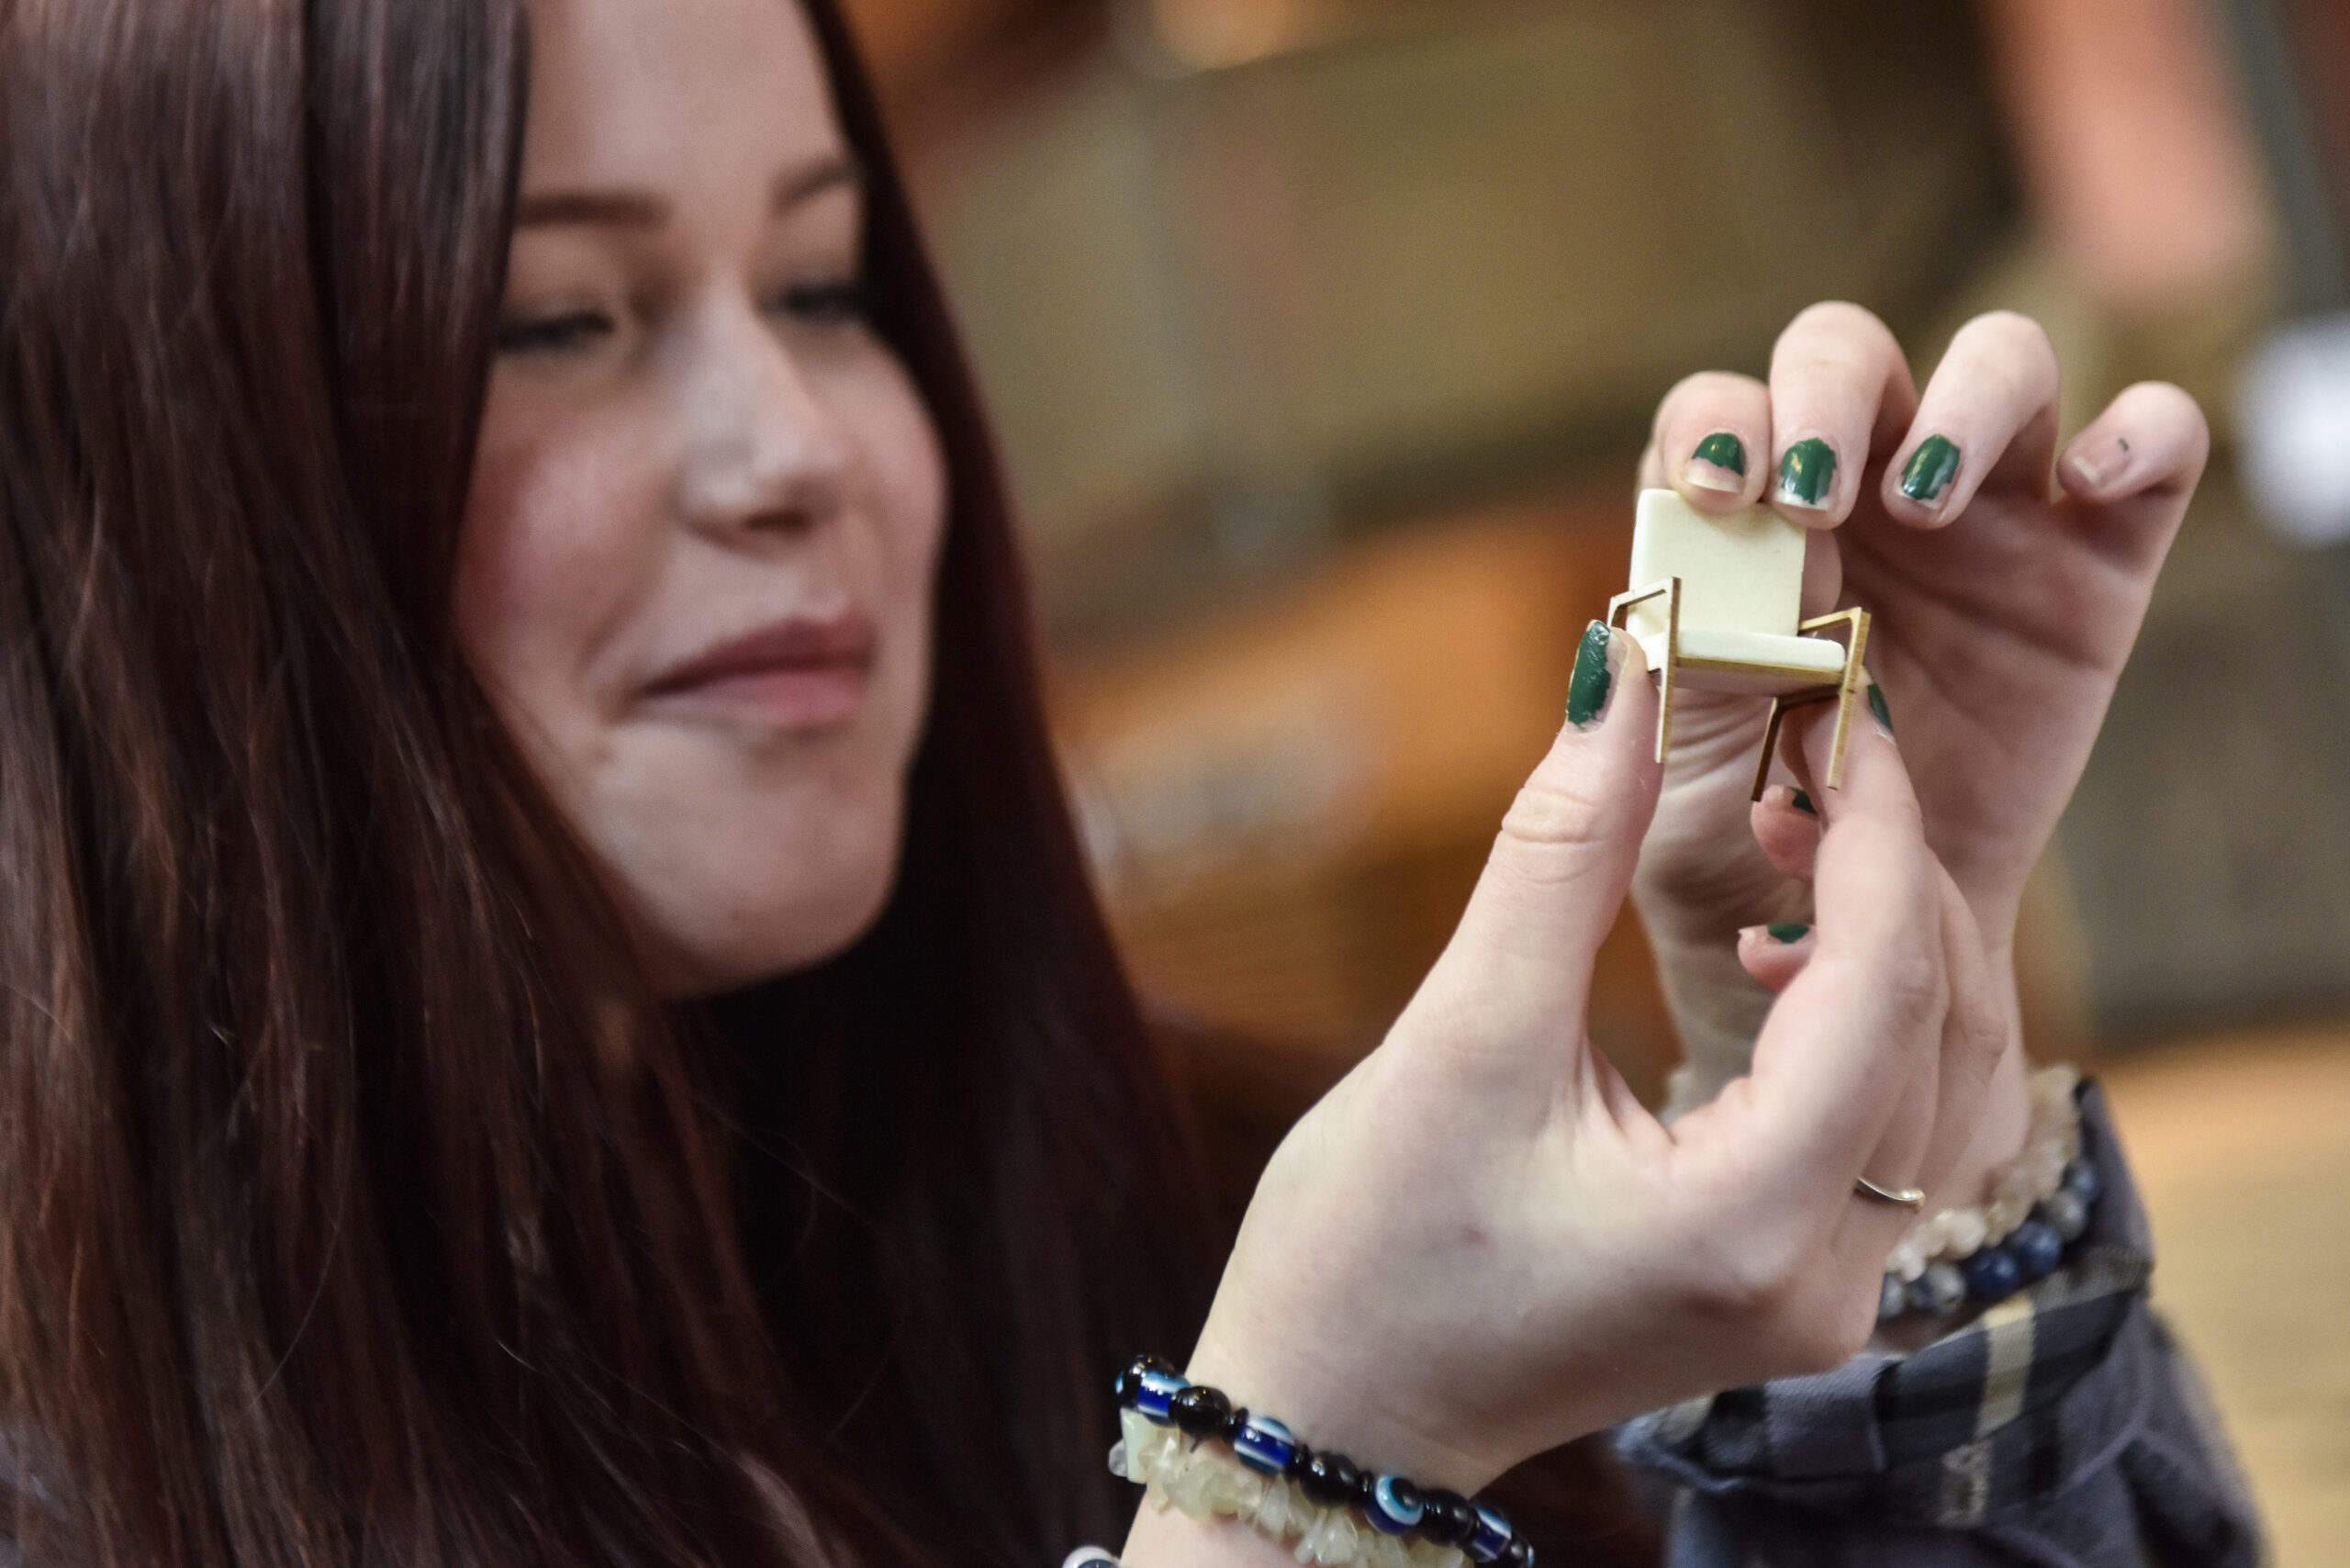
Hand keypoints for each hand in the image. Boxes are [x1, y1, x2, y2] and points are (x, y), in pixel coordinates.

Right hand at [1127, 635, 2004, 1567]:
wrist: (1344, 1412)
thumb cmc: (1371, 1248)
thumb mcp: (1461, 1037)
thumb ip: (1560, 850)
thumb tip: (1629, 676)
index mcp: (1748, 1228)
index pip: (1883, 987)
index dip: (1871, 828)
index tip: (1839, 711)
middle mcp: (1825, 1281)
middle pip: (1939, 1029)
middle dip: (1887, 869)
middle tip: (1811, 746)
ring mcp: (1824, 1294)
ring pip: (1938, 1078)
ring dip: (1887, 938)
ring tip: (1796, 832)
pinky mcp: (1797, 1279)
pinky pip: (1893, 1123)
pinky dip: (1863, 1012)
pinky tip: (1777, 947)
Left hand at [1628, 303, 2204, 1176]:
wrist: (1853, 947)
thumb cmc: (1733, 857)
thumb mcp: (1675, 782)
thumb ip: (1661, 690)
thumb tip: (1633, 624)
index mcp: (1741, 528)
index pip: (1722, 412)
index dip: (1719, 425)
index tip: (1720, 494)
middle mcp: (1860, 494)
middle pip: (1845, 355)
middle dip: (1826, 396)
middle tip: (1814, 498)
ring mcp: (1984, 518)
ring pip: (2001, 364)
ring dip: (1966, 403)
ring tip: (1926, 502)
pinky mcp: (2096, 569)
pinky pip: (2150, 446)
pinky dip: (2142, 431)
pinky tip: (2095, 480)